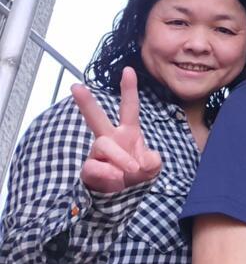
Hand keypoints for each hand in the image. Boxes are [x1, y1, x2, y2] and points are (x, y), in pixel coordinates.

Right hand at [72, 67, 161, 192]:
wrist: (121, 193)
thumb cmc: (135, 171)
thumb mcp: (151, 166)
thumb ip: (153, 161)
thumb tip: (144, 160)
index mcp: (128, 131)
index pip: (129, 107)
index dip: (129, 89)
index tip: (128, 70)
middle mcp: (111, 138)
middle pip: (96, 118)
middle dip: (86, 102)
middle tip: (75, 87)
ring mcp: (98, 152)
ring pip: (104, 145)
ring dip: (120, 158)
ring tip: (131, 169)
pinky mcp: (90, 168)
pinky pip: (95, 167)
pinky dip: (108, 173)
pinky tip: (117, 178)